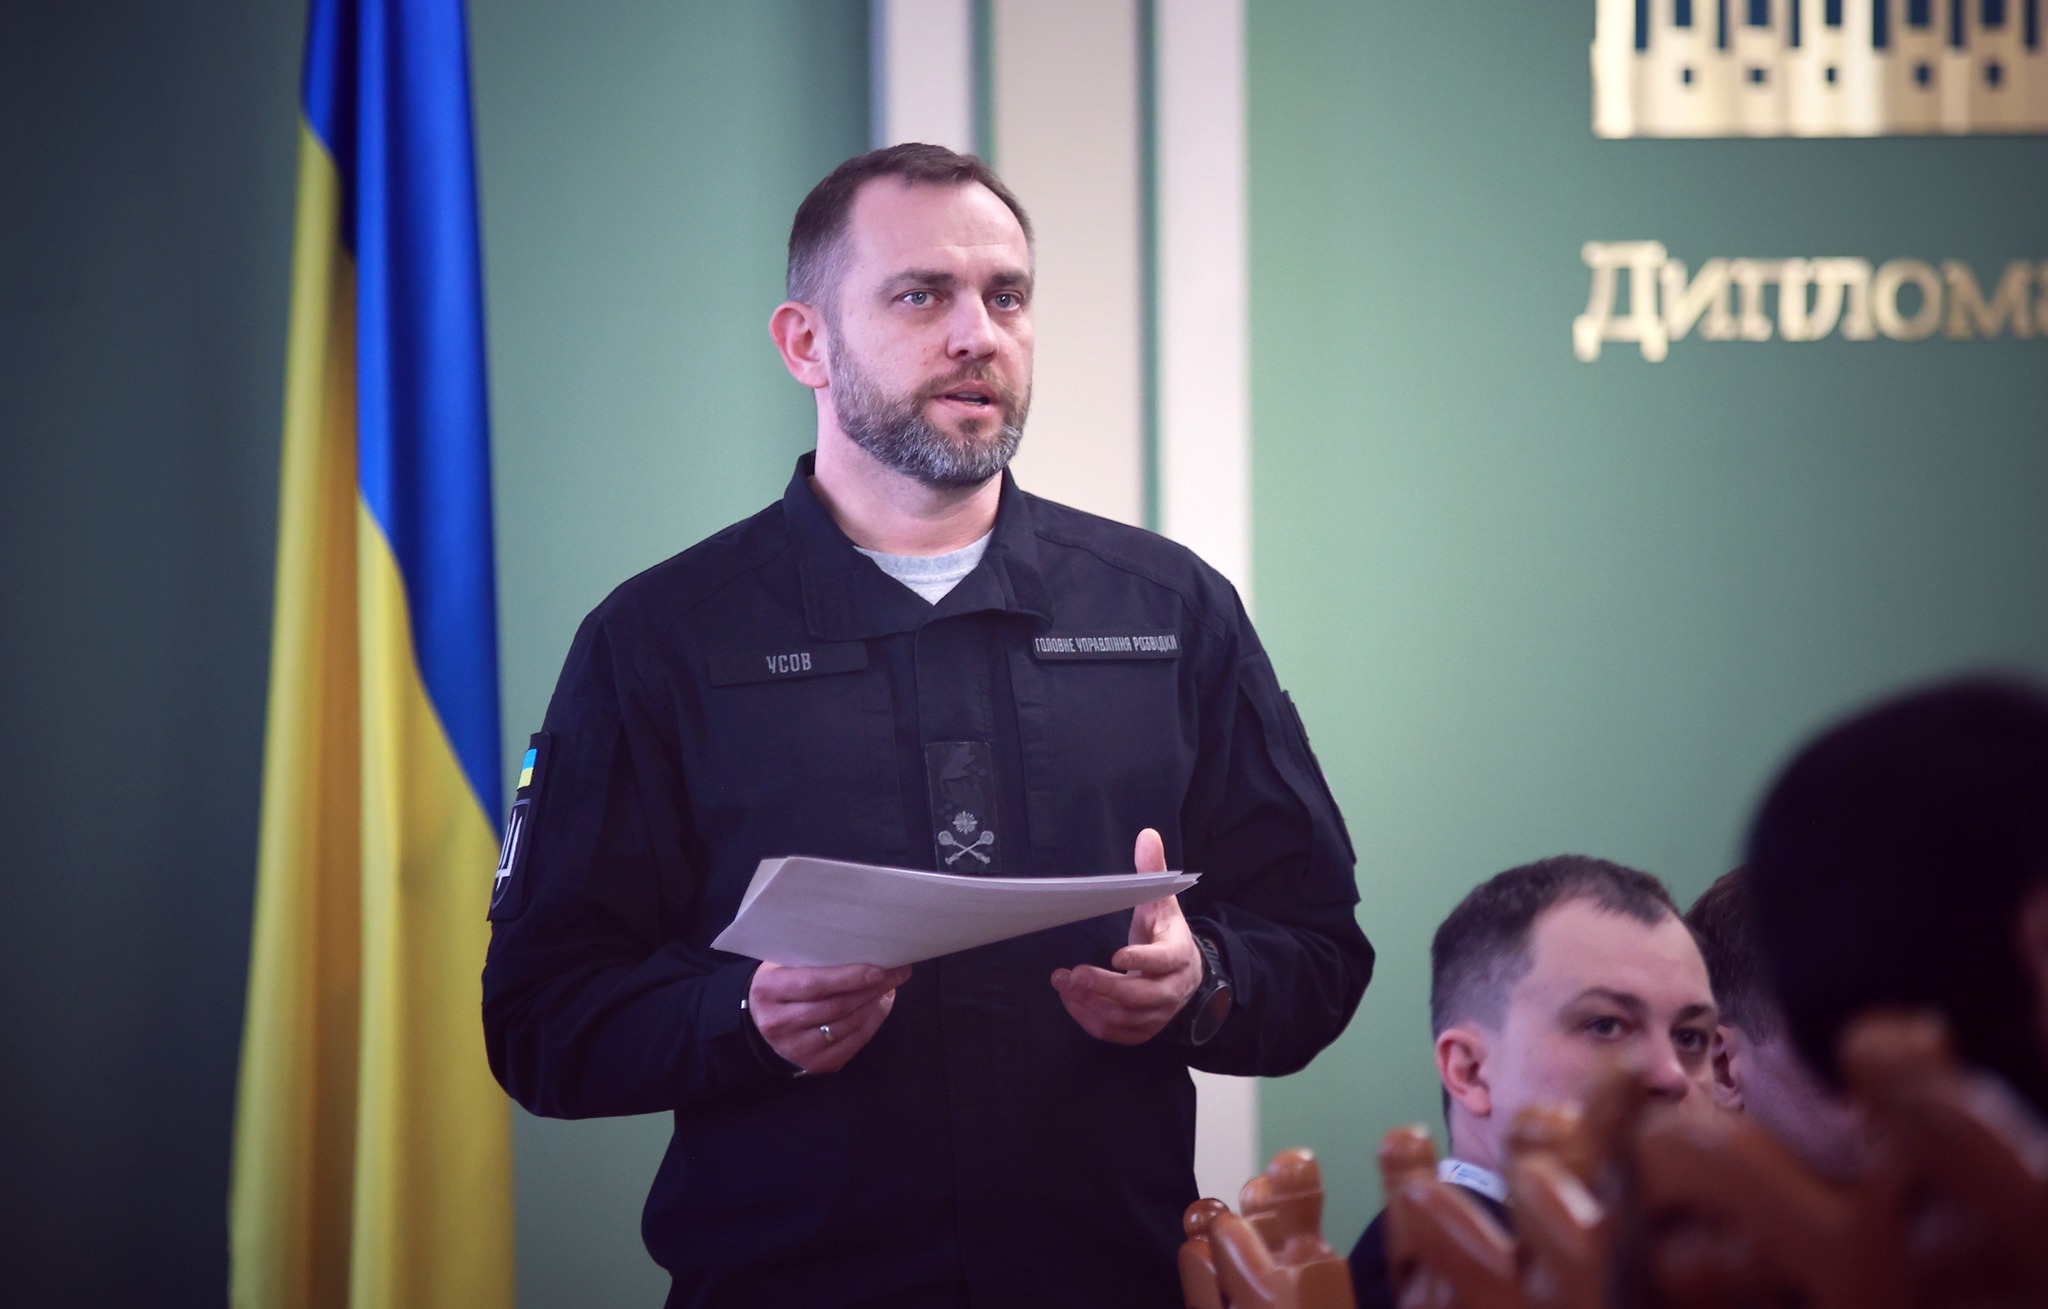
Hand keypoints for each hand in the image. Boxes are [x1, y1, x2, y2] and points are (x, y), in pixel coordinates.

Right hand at [749, 961, 910, 1073]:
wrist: (762, 1021)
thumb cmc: (781, 982)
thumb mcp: (785, 963)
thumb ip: (815, 958)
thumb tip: (865, 949)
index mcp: (769, 990)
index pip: (814, 984)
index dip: (849, 977)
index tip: (878, 969)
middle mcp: (778, 1022)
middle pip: (836, 1006)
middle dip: (871, 989)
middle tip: (897, 973)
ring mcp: (795, 1048)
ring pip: (847, 1026)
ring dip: (874, 1005)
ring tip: (890, 987)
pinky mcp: (814, 1064)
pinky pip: (852, 1044)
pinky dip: (871, 1024)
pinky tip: (880, 1007)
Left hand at [1051, 828, 1202, 1043]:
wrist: (1186, 973)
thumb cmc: (1166, 934)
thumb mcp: (1161, 902)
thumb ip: (1152, 872)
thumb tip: (1147, 835)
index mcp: (1178, 954)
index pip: (1162, 961)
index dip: (1140, 961)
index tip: (1115, 956)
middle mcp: (1172, 988)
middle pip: (1139, 996)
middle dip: (1102, 986)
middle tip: (1071, 974)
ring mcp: (1159, 1013)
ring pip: (1124, 1017)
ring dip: (1090, 1003)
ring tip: (1063, 984)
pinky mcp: (1145, 1029)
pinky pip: (1117, 1033)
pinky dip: (1091, 1020)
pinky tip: (1072, 1001)